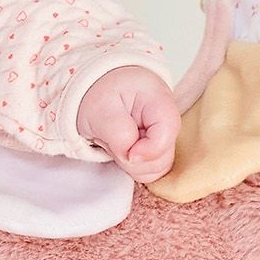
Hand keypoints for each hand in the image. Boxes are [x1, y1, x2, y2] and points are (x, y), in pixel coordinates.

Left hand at [77, 65, 181, 184]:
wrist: (93, 88)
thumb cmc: (98, 92)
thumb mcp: (100, 108)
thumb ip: (118, 134)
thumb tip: (132, 158)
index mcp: (159, 101)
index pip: (165, 137)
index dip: (145, 151)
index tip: (125, 150)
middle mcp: (166, 121)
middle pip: (162, 159)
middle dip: (133, 158)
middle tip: (112, 140)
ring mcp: (163, 137)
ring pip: (156, 169)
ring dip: (130, 163)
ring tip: (115, 141)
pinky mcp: (156, 149)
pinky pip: (149, 171)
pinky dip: (131, 165)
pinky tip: (120, 147)